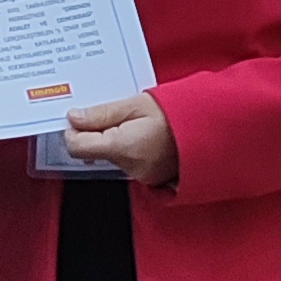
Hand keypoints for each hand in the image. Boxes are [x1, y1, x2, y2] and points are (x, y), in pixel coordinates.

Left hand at [59, 91, 177, 185]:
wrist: (208, 128)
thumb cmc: (177, 113)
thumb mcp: (135, 104)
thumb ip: (102, 113)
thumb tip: (74, 118)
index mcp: (122, 146)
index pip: (77, 146)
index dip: (72, 130)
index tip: (78, 116)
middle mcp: (129, 166)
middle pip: (92, 152)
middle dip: (94, 132)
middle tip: (111, 113)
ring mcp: (140, 175)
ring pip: (109, 156)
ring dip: (112, 139)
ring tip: (131, 121)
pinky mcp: (148, 177)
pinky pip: (125, 161)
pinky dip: (126, 147)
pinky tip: (140, 133)